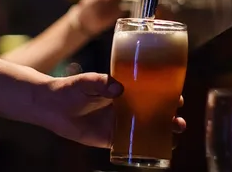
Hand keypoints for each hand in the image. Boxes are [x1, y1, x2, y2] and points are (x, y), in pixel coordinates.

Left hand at [37, 72, 185, 147]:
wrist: (53, 106)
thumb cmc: (71, 88)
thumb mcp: (86, 81)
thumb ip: (101, 82)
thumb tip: (117, 88)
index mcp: (122, 88)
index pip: (147, 89)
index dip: (163, 92)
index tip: (176, 94)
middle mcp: (124, 105)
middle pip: (151, 109)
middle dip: (168, 113)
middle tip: (178, 117)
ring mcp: (119, 121)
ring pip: (145, 127)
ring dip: (162, 130)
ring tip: (174, 131)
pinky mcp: (111, 137)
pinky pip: (131, 143)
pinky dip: (145, 146)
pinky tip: (157, 149)